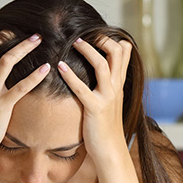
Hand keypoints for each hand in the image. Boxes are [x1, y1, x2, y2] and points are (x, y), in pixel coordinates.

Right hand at [0, 34, 50, 159]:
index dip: (2, 44)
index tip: (13, 34)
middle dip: (16, 41)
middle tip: (35, 34)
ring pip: (7, 63)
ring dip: (24, 48)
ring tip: (40, 40)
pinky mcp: (1, 106)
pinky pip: (20, 87)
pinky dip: (34, 76)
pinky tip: (46, 68)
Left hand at [57, 36, 132, 162]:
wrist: (111, 151)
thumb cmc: (106, 127)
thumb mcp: (110, 102)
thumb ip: (107, 86)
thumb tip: (100, 74)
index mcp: (118, 84)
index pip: (123, 53)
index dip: (111, 39)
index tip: (96, 32)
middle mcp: (115, 88)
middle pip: (116, 53)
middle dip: (102, 39)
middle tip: (85, 32)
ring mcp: (107, 97)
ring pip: (102, 65)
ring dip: (87, 50)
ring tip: (74, 41)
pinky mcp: (96, 109)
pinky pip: (83, 89)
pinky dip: (71, 76)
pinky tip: (59, 67)